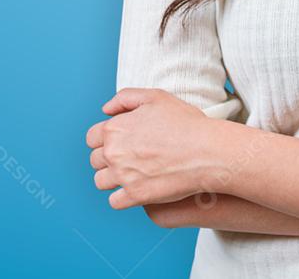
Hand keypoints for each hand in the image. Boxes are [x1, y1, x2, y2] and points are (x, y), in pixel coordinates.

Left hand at [86, 88, 224, 209]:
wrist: (207, 151)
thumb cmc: (184, 122)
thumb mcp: (155, 97)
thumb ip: (125, 98)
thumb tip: (106, 110)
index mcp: (115, 128)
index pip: (91, 138)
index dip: (104, 139)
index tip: (118, 142)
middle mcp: (114, 152)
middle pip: (95, 160)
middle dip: (107, 159)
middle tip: (128, 158)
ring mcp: (124, 175)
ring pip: (101, 182)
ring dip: (112, 179)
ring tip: (130, 175)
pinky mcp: (136, 195)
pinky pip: (115, 202)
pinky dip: (122, 197)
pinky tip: (136, 189)